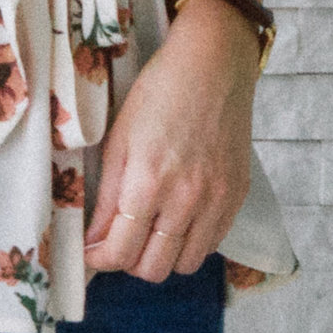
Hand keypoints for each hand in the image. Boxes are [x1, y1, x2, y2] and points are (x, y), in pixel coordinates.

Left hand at [81, 0, 259, 282]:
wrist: (214, 64)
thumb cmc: (159, 92)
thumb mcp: (119, 140)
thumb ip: (107, 196)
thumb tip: (95, 239)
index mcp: (148, 183)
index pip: (120, 252)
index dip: (100, 259)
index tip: (94, 250)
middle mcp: (186, 199)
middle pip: (153, 268)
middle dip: (128, 261)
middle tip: (120, 241)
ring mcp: (217, 200)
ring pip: (184, 265)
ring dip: (162, 257)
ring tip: (150, 232)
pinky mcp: (237, 196)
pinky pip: (212, 244)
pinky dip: (191, 242)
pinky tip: (178, 219)